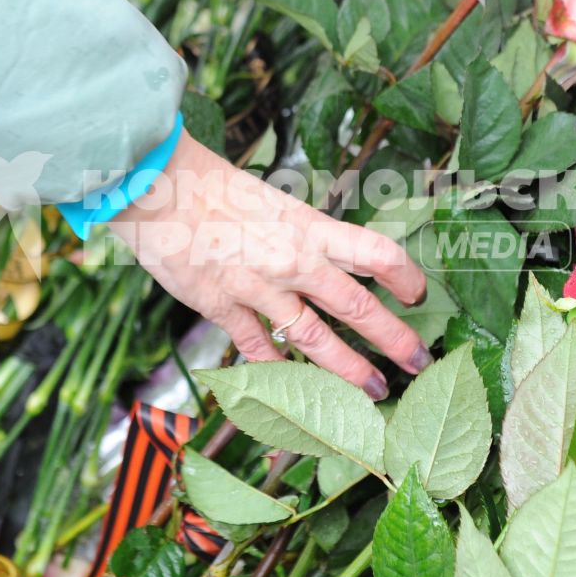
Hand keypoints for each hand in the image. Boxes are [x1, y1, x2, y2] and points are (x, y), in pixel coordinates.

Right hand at [107, 132, 430, 397]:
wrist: (156, 185)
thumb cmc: (212, 186)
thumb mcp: (273, 203)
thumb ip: (303, 236)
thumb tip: (332, 261)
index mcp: (309, 226)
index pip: (375, 253)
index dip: (406, 277)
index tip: (419, 294)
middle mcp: (292, 259)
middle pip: (357, 306)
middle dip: (394, 339)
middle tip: (418, 361)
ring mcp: (257, 287)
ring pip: (314, 339)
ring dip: (349, 370)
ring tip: (374, 390)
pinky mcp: (222, 306)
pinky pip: (258, 348)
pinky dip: (278, 370)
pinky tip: (294, 387)